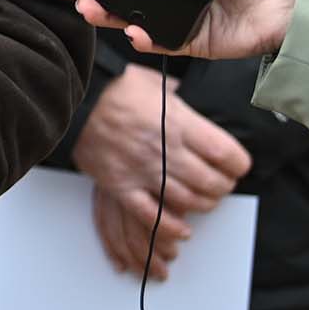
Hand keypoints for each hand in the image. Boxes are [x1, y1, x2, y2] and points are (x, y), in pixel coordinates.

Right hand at [72, 65, 250, 273]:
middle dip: (223, 187)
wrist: (70, 99)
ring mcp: (142, 170)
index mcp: (176, 121)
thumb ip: (179, 97)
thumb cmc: (113, 88)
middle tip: (222, 184)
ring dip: (202, 205)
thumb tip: (196, 103)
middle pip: (211, 183)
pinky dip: (172, 226)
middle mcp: (163, 149)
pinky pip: (153, 217)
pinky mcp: (121, 185)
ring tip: (203, 198)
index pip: (225, 154)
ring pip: (188, 202)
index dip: (238, 164)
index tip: (237, 165)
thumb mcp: (153, 82)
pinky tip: (183, 227)